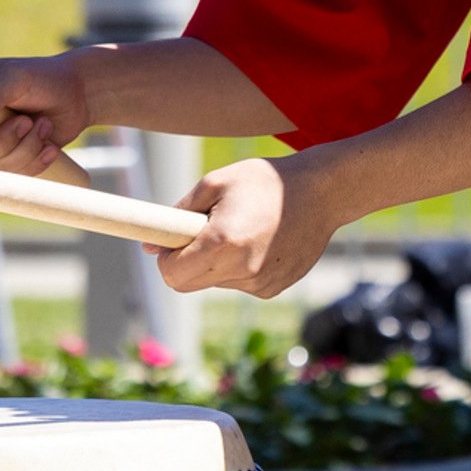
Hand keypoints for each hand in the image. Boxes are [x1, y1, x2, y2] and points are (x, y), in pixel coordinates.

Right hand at [0, 52, 89, 174]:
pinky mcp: (5, 163)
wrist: (75, 95)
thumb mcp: (15, 78)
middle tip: (25, 121)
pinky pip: (12, 178)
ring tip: (41, 124)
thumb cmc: (41, 77)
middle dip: (1, 142)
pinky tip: (49, 142)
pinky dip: (34, 161)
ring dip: (24, 149)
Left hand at [146, 154, 338, 298]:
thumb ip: (179, 213)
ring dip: (213, 261)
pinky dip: (236, 265)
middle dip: (183, 262)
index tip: (169, 240)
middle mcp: (241, 270)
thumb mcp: (214, 183)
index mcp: (222, 243)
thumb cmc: (263, 181)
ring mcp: (260, 284)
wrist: (320, 193)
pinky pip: (239, 282)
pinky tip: (255, 239)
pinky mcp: (273, 289)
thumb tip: (150, 242)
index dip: (164, 258)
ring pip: (214, 282)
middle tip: (196, 232)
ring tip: (237, 227)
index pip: (172, 275)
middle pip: (189, 284)